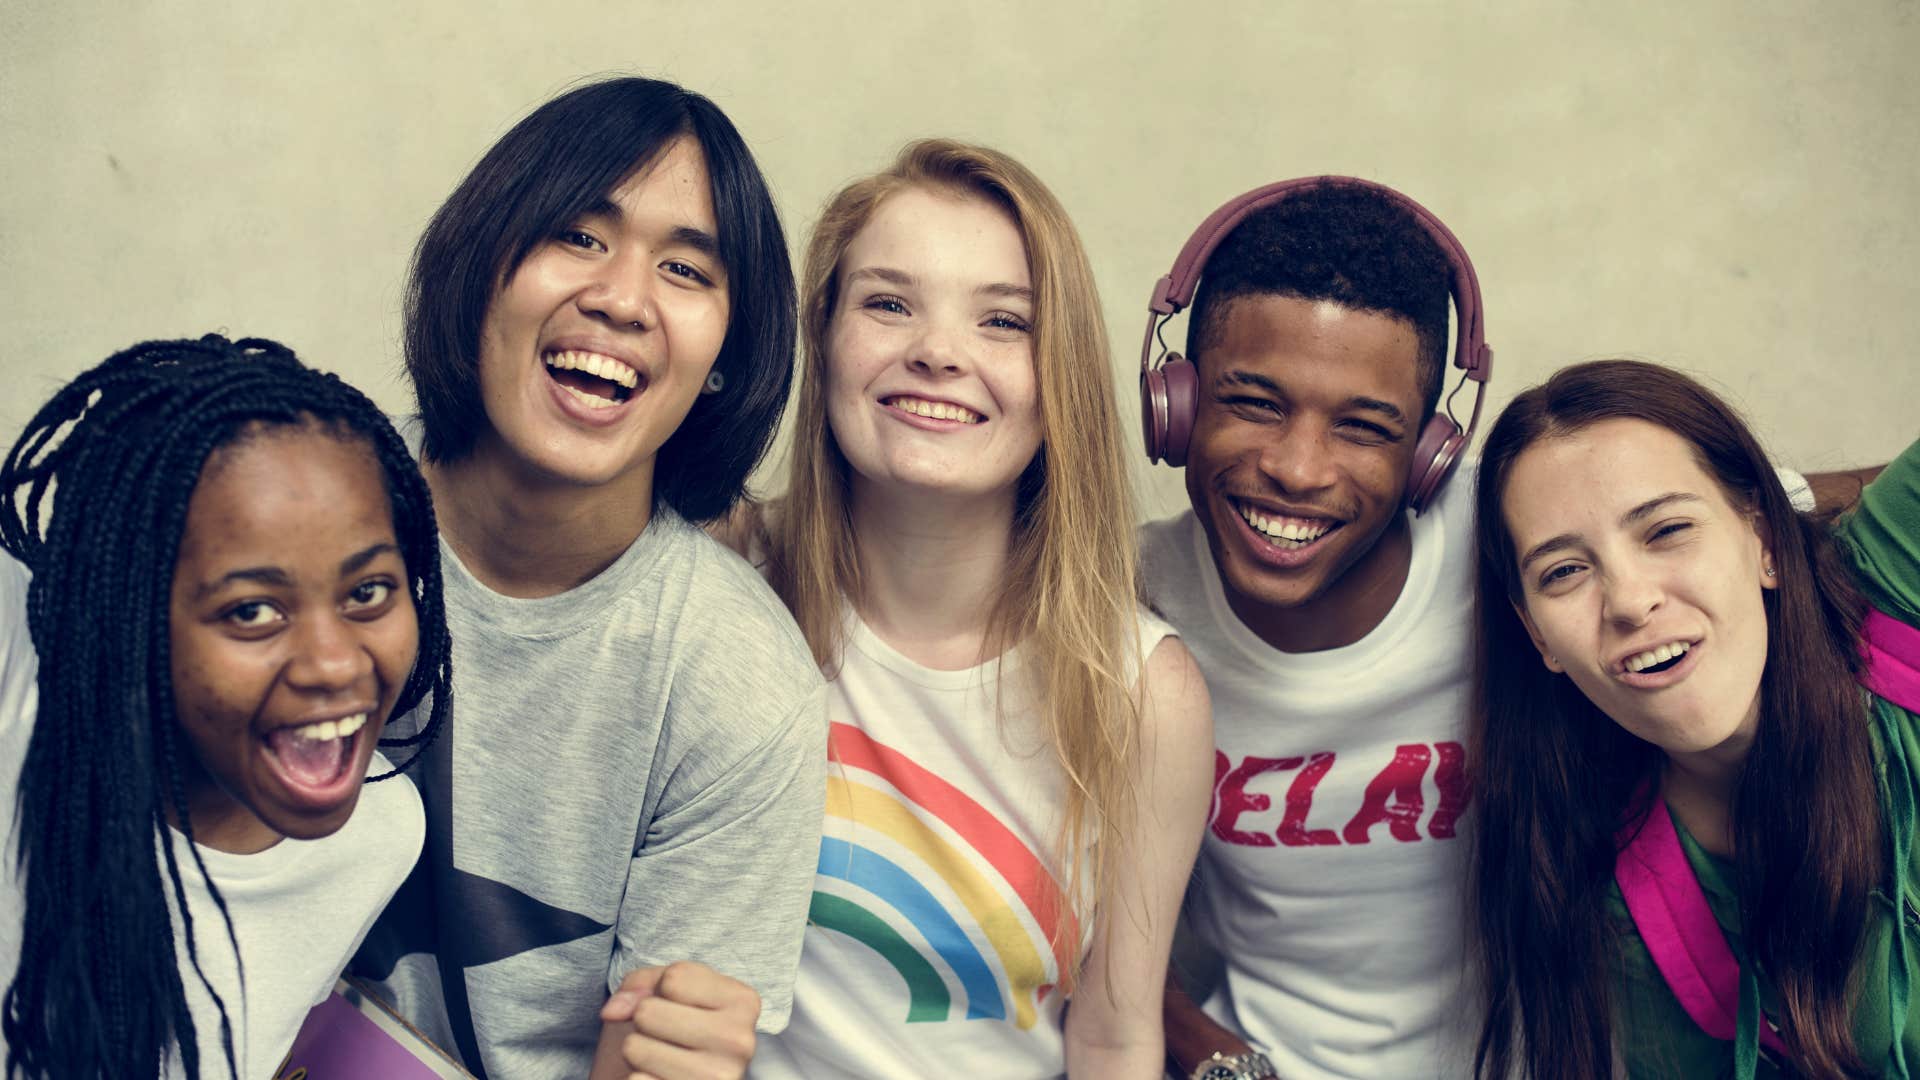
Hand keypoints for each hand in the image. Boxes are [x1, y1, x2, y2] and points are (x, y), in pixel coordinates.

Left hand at [589, 961, 761, 1079]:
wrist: (674, 1074)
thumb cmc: (672, 1029)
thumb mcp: (666, 991)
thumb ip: (641, 984)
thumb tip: (613, 1011)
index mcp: (743, 1002)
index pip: (674, 978)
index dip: (660, 990)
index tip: (676, 1005)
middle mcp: (739, 1042)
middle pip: (648, 1012)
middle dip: (643, 1022)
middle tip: (663, 1036)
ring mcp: (719, 1078)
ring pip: (636, 1048)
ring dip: (637, 1053)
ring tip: (659, 1058)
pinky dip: (637, 1079)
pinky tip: (659, 1078)